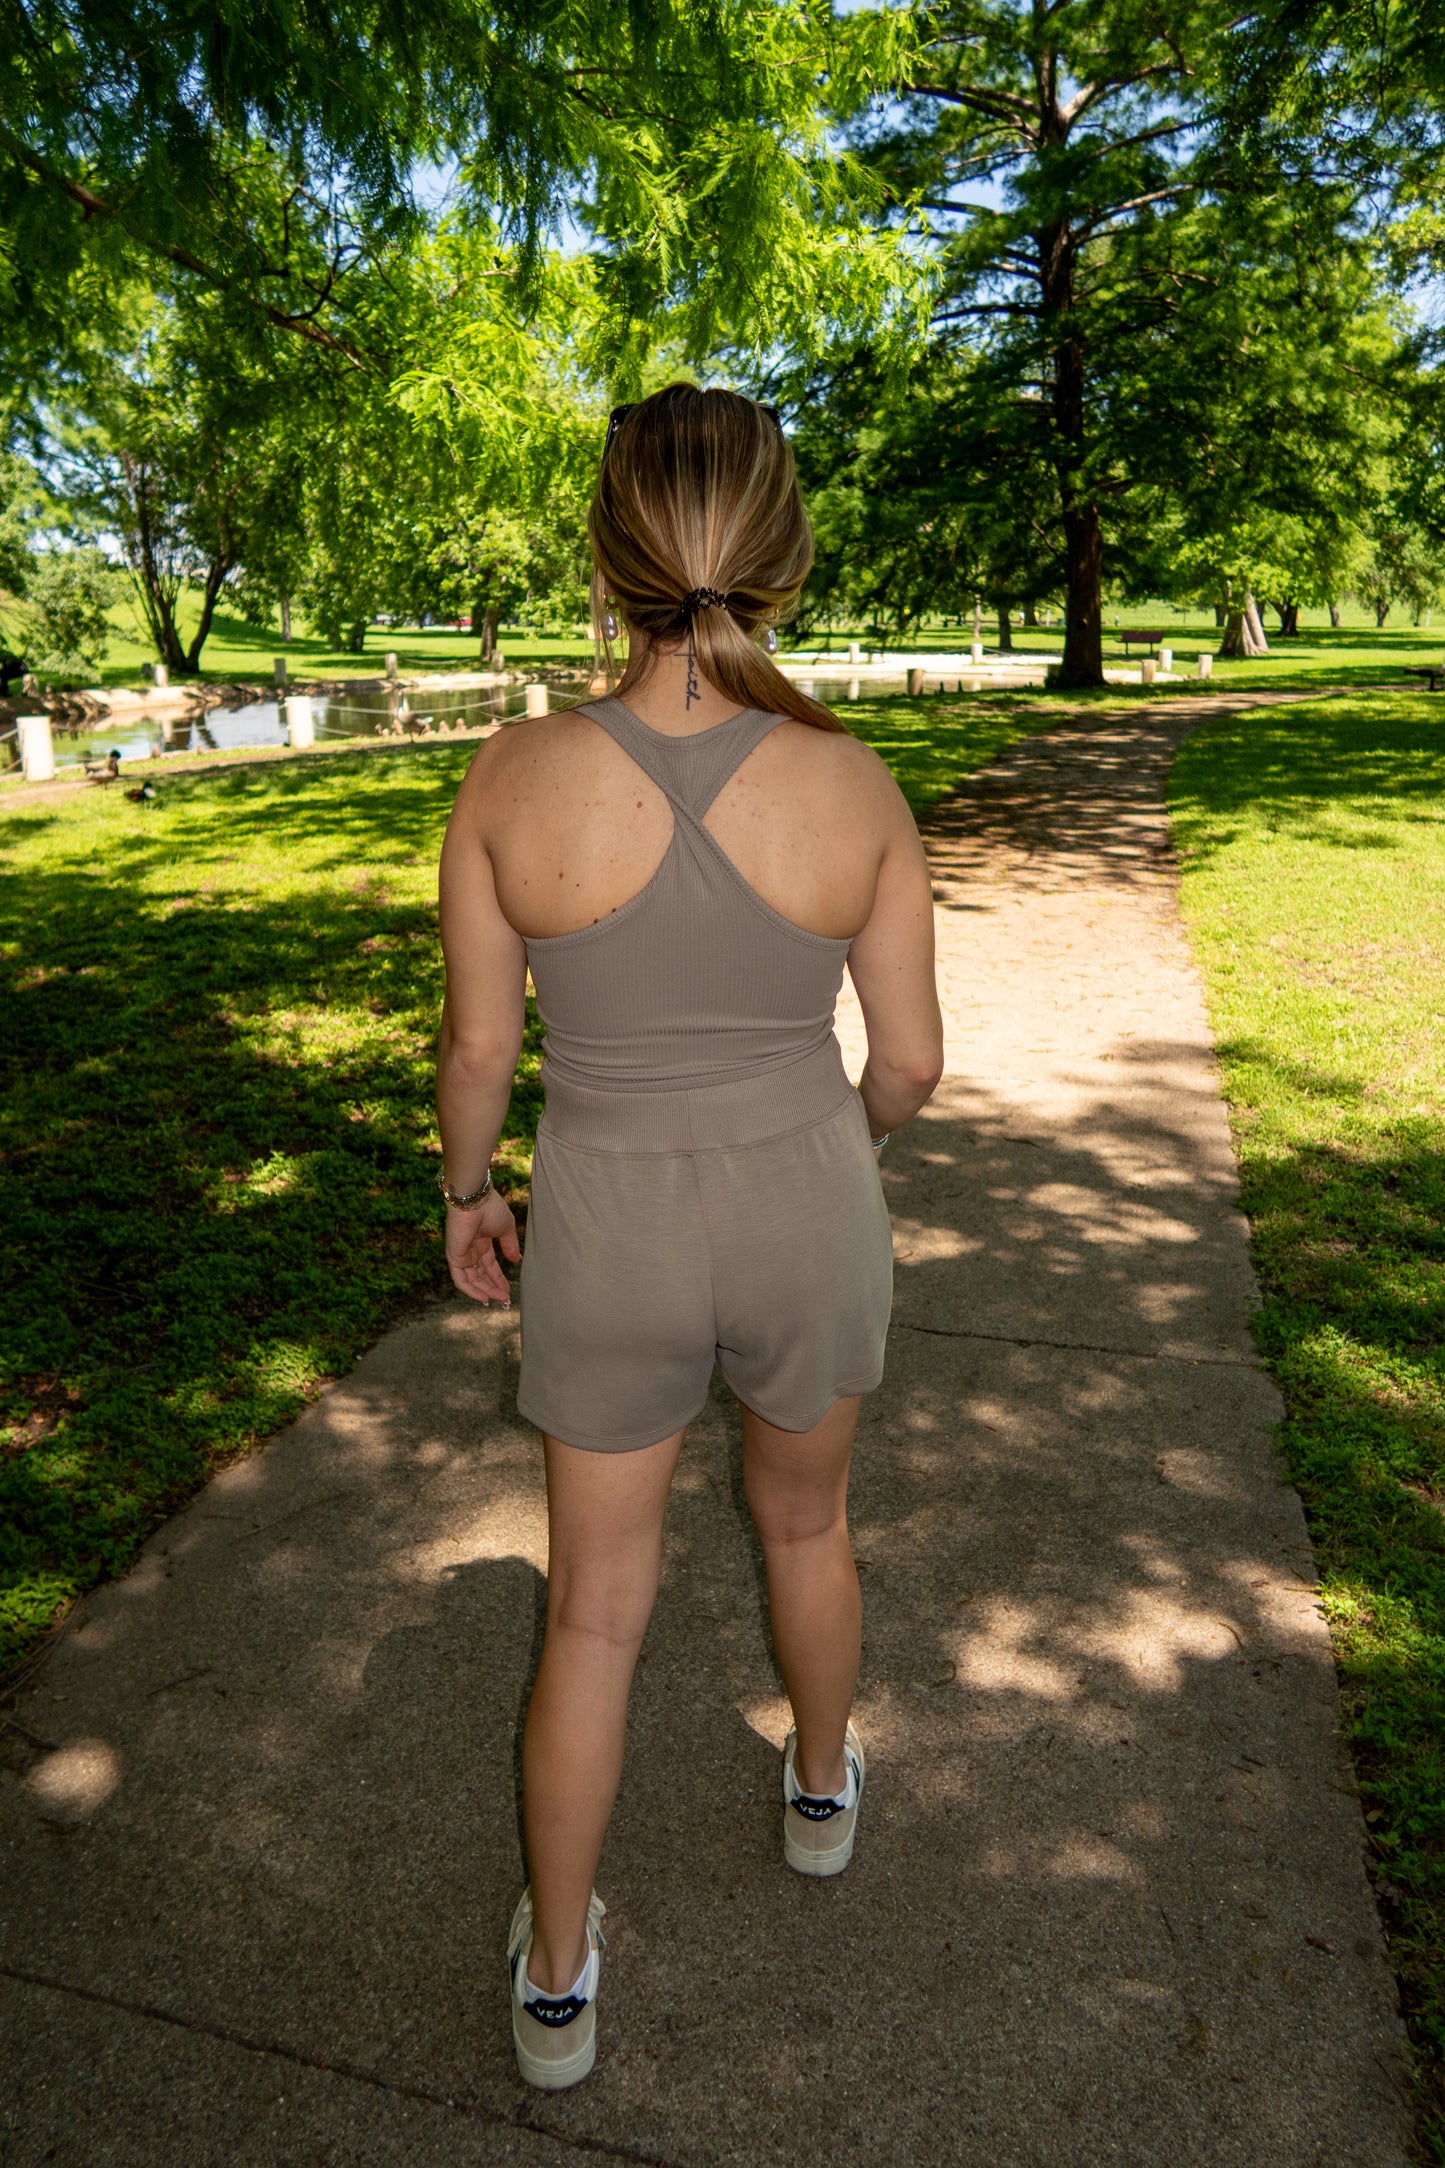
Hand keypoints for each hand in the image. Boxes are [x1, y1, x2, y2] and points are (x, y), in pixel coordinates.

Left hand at [445, 1187, 520, 1305]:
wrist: (475, 1200)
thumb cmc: (490, 1208)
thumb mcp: (506, 1229)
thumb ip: (510, 1246)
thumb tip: (517, 1261)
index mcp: (481, 1241)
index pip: (489, 1266)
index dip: (499, 1279)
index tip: (509, 1291)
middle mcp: (470, 1249)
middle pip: (480, 1275)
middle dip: (493, 1289)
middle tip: (506, 1301)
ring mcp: (461, 1254)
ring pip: (472, 1280)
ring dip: (486, 1291)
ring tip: (500, 1300)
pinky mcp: (454, 1257)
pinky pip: (461, 1279)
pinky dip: (472, 1290)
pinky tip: (485, 1298)